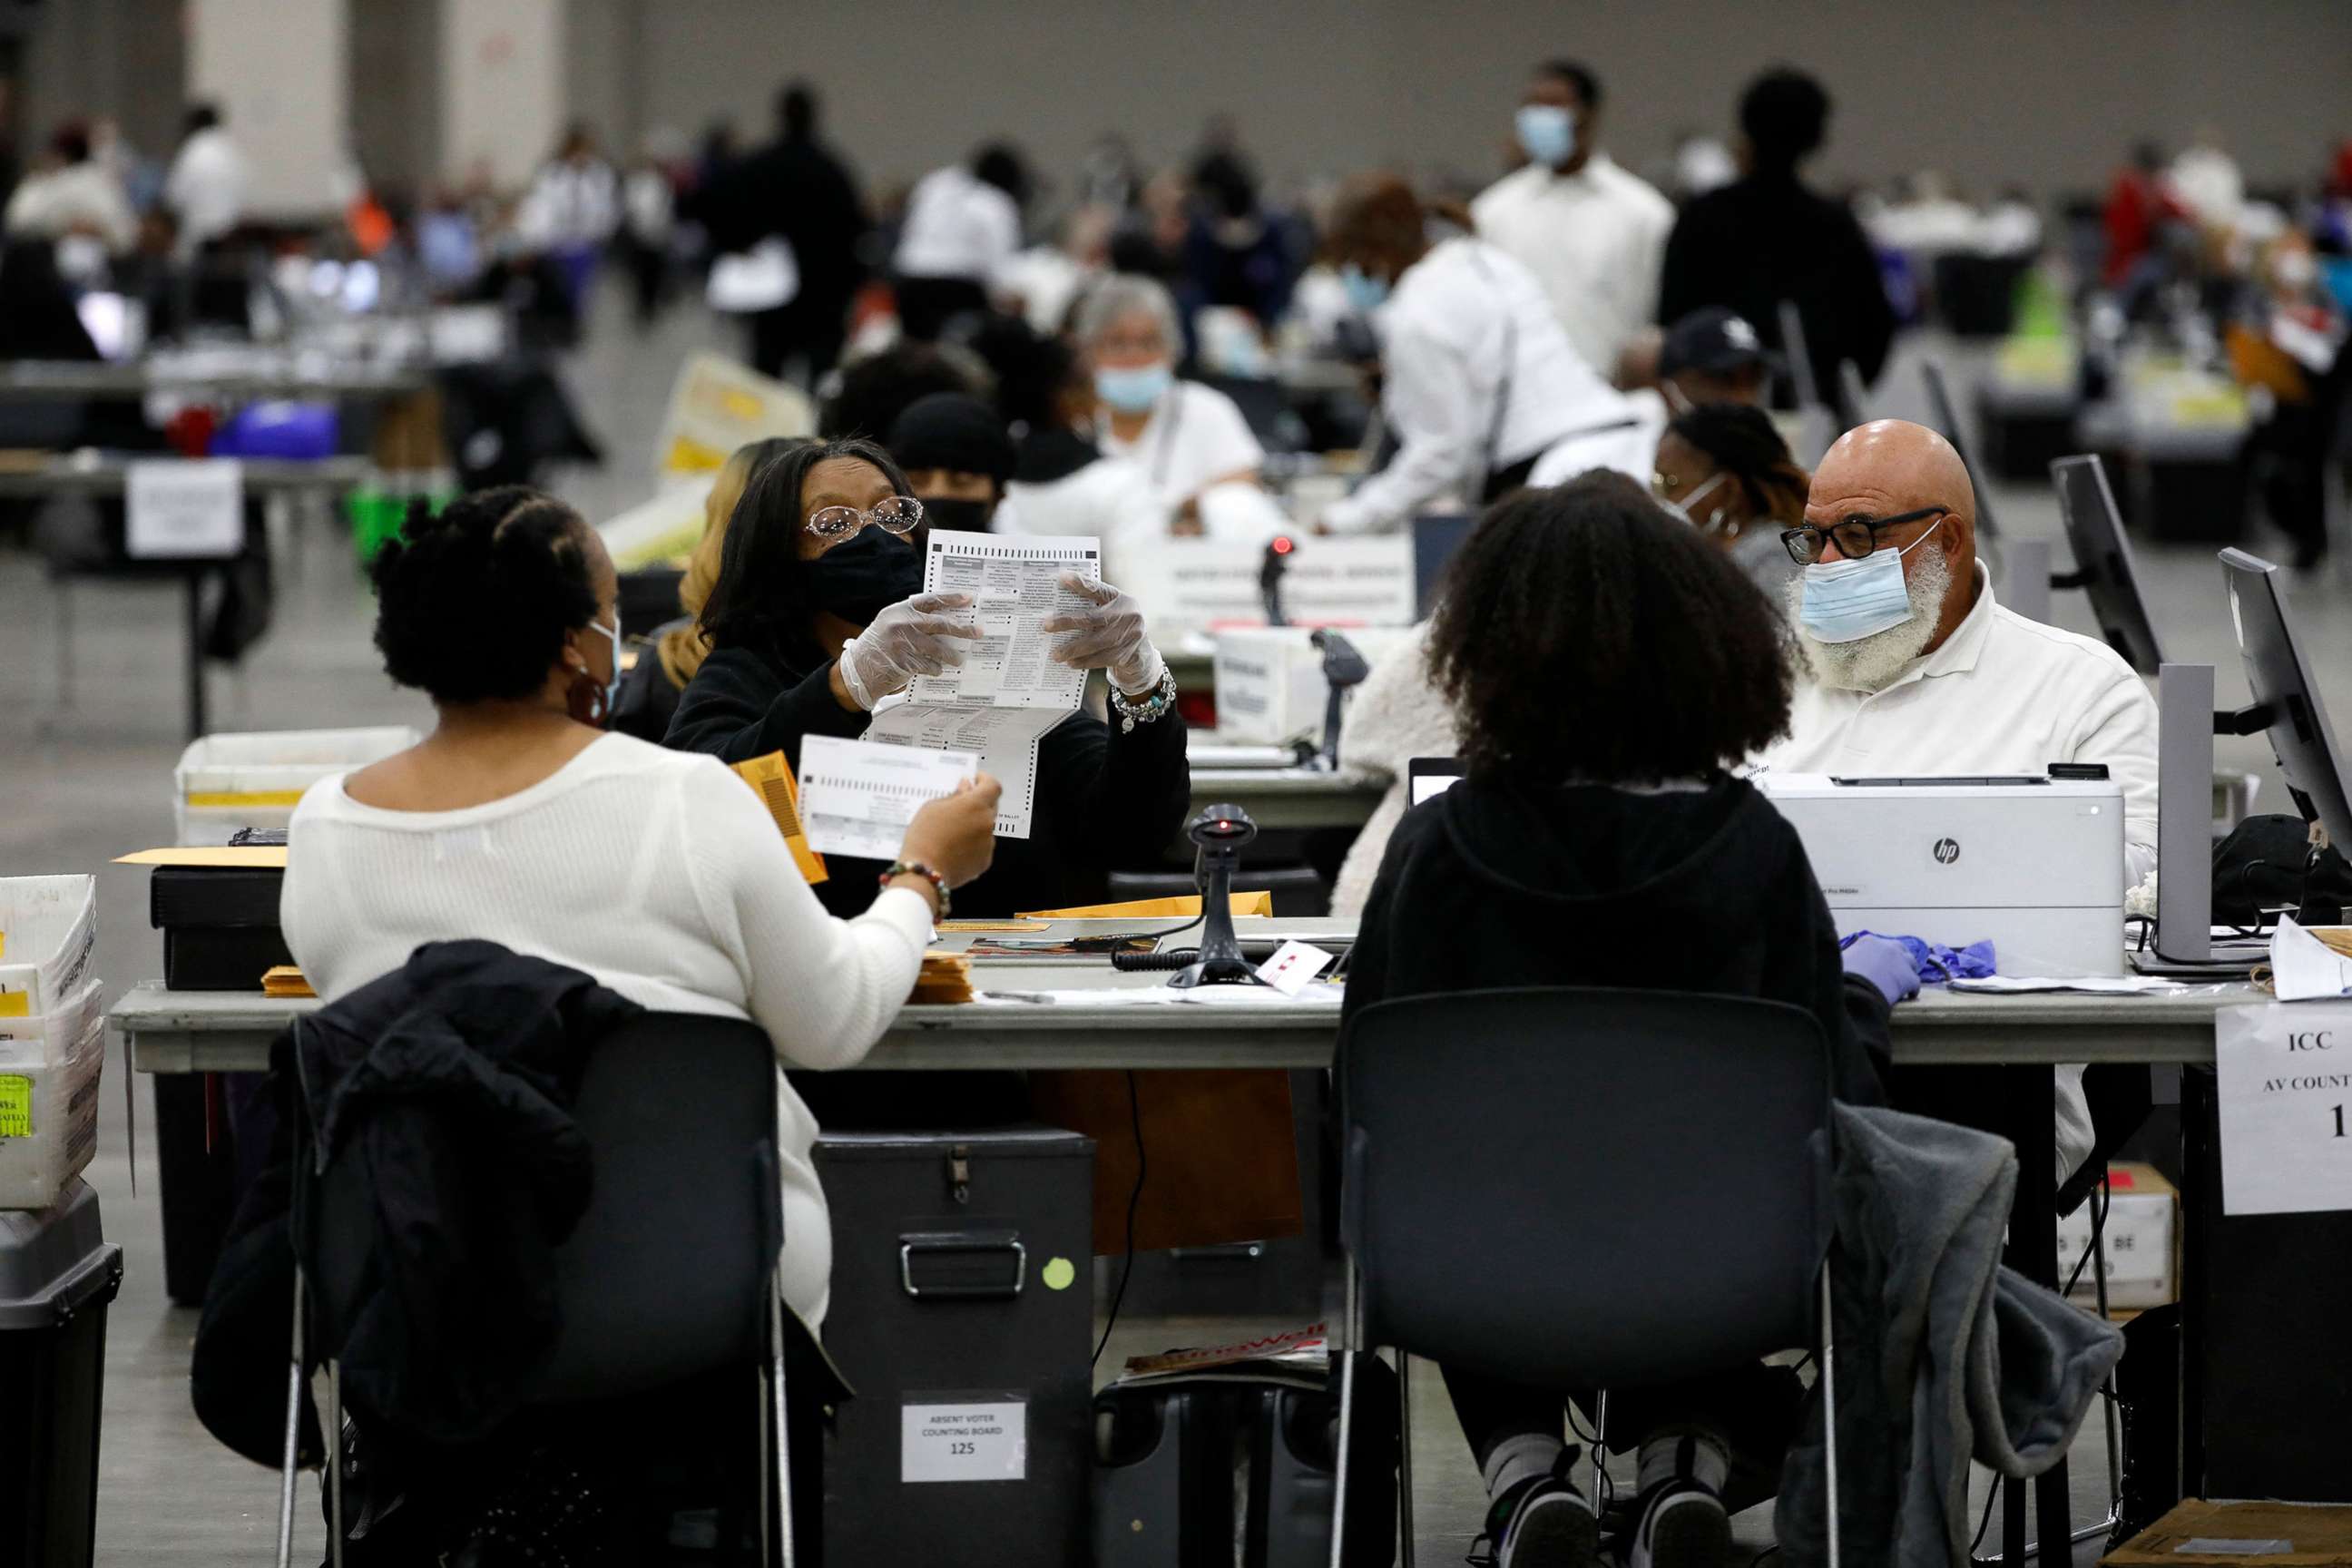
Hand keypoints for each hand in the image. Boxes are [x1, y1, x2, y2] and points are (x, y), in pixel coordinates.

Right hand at [836, 592, 981, 709]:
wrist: (856, 671)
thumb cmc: (878, 647)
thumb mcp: (890, 624)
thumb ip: (912, 619)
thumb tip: (944, 620)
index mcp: (899, 610)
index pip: (929, 600)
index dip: (950, 598)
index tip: (968, 598)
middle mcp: (901, 623)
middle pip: (939, 623)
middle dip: (962, 628)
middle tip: (977, 632)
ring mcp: (902, 643)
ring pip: (937, 648)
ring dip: (951, 655)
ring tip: (959, 659)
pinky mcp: (904, 662)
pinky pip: (928, 665)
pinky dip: (935, 668)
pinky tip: (937, 670)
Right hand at [898, 775, 1000, 890]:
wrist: (923, 872)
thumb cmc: (924, 835)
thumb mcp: (933, 807)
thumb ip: (954, 796)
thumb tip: (965, 787)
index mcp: (976, 804)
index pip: (993, 786)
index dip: (985, 781)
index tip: (974, 780)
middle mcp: (987, 822)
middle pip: (990, 807)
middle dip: (977, 803)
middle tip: (959, 806)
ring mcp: (989, 843)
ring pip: (985, 828)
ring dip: (973, 825)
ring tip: (951, 832)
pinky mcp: (985, 861)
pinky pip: (981, 847)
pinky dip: (972, 844)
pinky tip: (954, 848)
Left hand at [1042, 575, 1162, 693]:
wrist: (1141, 652)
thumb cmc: (1116, 626)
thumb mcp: (1110, 610)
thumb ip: (1092, 606)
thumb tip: (1058, 604)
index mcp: (1120, 598)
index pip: (1098, 589)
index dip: (1081, 584)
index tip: (1062, 578)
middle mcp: (1128, 614)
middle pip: (1094, 618)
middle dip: (1068, 622)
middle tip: (1046, 626)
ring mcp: (1130, 635)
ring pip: (1097, 643)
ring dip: (1074, 649)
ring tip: (1056, 654)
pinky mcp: (1128, 654)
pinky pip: (1102, 659)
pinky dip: (1085, 662)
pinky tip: (1071, 663)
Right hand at [1842, 933, 1922, 1004]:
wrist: (1855, 991)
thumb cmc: (1843, 976)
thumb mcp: (1841, 960)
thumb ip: (1847, 956)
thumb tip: (1845, 958)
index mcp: (1869, 941)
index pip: (1878, 944)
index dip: (1878, 954)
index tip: (1874, 963)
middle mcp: (1888, 946)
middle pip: (1899, 949)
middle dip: (1897, 958)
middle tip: (1892, 970)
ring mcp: (1901, 961)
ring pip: (1911, 963)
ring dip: (1907, 971)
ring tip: (1901, 981)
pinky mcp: (1909, 978)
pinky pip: (1916, 983)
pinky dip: (1912, 989)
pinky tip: (1908, 996)